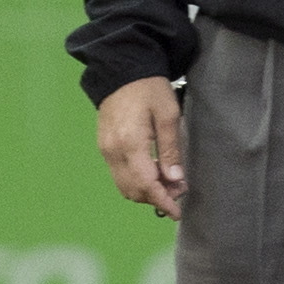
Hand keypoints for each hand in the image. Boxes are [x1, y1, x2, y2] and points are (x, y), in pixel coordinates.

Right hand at [97, 76, 186, 218]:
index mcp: (130, 144)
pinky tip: (154, 172)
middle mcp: (113, 152)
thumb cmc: (149, 89)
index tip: (177, 212)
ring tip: (170, 182)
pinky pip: (119, 175)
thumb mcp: (168, 115)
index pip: (145, 185)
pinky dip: (136, 181)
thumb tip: (176, 180)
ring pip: (124, 186)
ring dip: (146, 191)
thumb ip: (171, 149)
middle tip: (180, 189)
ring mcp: (105, 150)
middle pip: (133, 191)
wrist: (121, 72)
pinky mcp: (104, 147)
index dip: (163, 202)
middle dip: (157, 197)